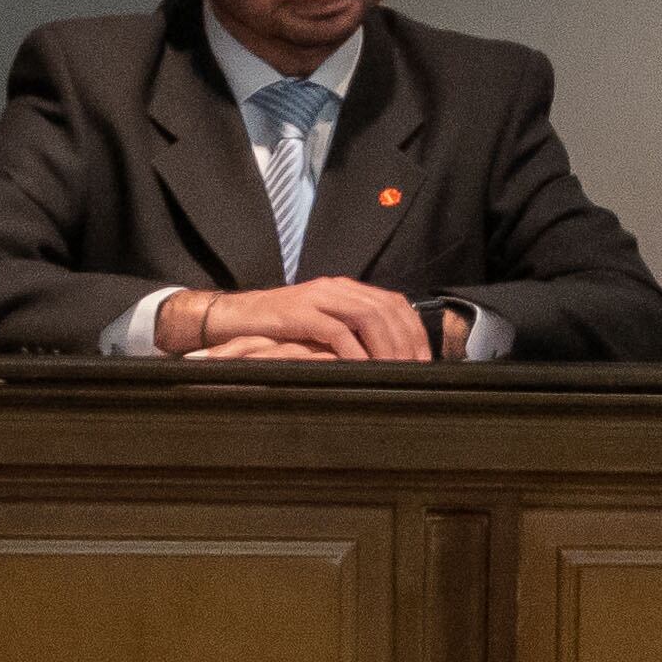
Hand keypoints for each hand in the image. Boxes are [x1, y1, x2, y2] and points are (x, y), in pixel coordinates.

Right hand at [159, 278, 432, 360]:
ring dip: (386, 347)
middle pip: (387, 309)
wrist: (236, 316)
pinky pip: (336, 331)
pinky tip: (364, 370)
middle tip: (417, 371)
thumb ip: (350, 333)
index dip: (413, 331)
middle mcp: (337, 288)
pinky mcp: (300, 313)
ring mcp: (318, 298)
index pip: (394, 303)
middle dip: (406, 342)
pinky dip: (354, 352)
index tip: (425, 360)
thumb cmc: (279, 329)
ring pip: (367, 317)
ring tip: (395, 373)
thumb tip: (385, 359)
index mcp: (347, 289)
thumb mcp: (321, 326)